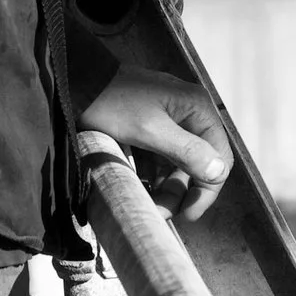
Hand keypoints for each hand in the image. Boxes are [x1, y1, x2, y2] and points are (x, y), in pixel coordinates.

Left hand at [81, 69, 231, 219]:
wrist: (76, 81)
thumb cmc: (113, 102)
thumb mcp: (149, 130)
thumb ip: (186, 152)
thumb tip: (218, 172)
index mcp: (197, 109)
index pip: (219, 158)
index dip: (207, 189)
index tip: (188, 214)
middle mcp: (189, 114)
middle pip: (196, 164)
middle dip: (179, 191)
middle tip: (159, 214)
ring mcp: (169, 120)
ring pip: (176, 164)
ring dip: (164, 188)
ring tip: (146, 206)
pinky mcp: (150, 127)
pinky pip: (159, 158)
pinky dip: (151, 176)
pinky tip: (139, 189)